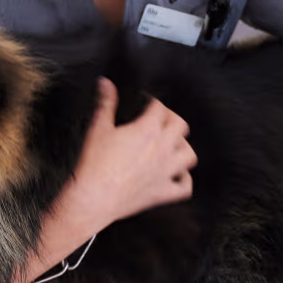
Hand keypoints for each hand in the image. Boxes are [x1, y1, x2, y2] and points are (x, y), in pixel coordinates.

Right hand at [62, 78, 196, 234]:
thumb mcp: (98, 128)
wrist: (92, 198)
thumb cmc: (94, 165)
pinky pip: (185, 187)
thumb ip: (105, 103)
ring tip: (171, 146)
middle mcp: (162, 149)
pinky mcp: (163, 193)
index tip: (146, 102)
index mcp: (147, 130)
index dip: (153, 102)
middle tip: (160, 120)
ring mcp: (166, 172)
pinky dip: (184, 180)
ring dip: (183, 148)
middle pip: (181, 126)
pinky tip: (177, 175)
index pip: (160, 107)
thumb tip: (105, 83)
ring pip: (189, 155)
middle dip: (172, 119)